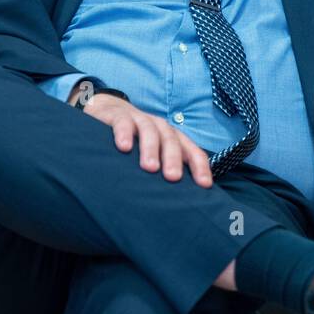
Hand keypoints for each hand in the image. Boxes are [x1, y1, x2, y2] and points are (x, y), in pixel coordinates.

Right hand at [82, 94, 213, 186]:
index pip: (192, 151)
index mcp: (172, 138)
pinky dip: (124, 134)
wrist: (109, 111)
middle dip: (173, 159)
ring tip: (150, 167)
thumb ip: (164, 172)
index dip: (199, 167)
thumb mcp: (152, 154)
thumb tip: (177, 202)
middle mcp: (160, 128)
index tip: (204, 185)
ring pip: (150, 131)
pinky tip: (124, 147)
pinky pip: (123, 123)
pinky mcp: (118, 116)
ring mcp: (140, 120)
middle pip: (171, 141)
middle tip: (173, 177)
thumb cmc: (135, 140)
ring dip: (151, 149)